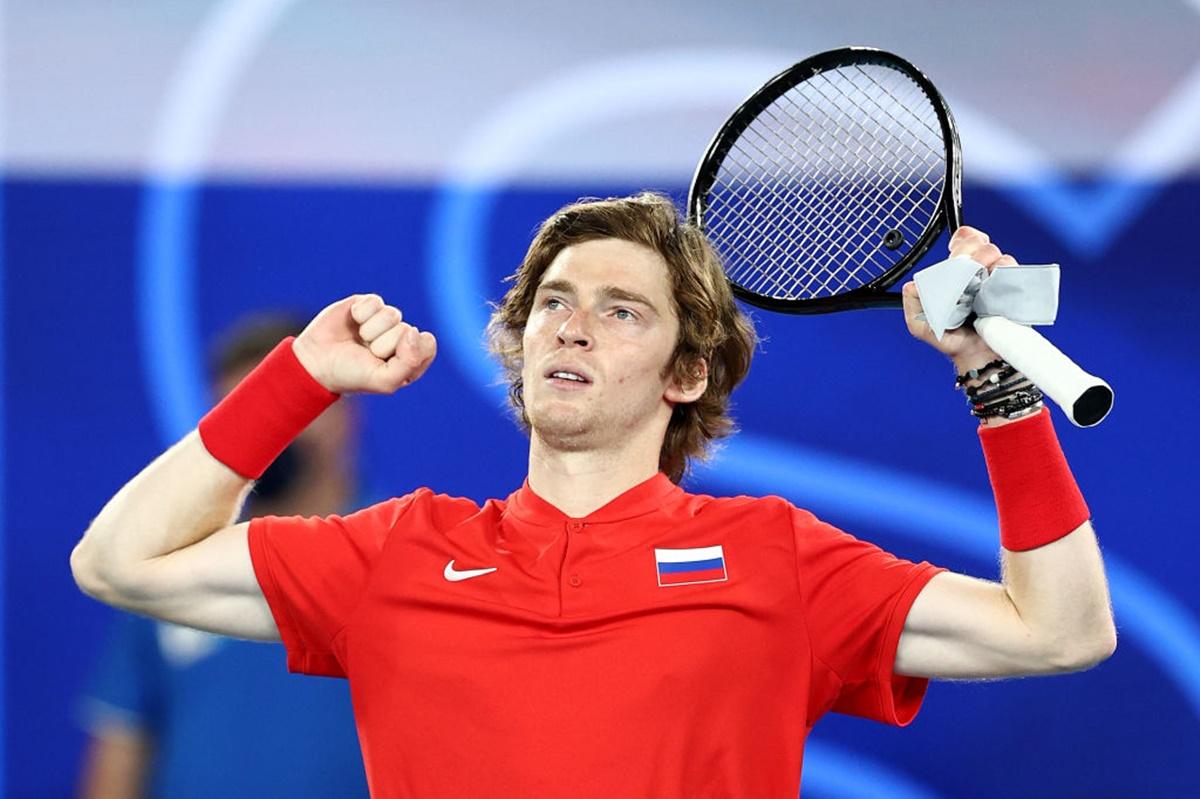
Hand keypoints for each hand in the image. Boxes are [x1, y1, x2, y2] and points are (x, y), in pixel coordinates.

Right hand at [291, 294, 436, 393]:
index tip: (387, 362)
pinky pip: (375, 301)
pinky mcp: (367, 305)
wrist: (315, 362)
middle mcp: (400, 338)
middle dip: (383, 344)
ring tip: (359, 340)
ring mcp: (384, 321)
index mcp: (409, 359)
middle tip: (366, 354)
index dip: (409, 352)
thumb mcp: (385, 380)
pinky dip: (361, 314)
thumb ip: (410, 361)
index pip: (427, 346)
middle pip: (407, 330)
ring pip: (392, 314)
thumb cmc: (351, 375)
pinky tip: (352, 323)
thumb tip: (413, 330)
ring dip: (371, 330)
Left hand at [901, 226, 1015, 369]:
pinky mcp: (1011, 286)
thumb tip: (912, 285)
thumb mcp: (920, 323)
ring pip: (994, 251)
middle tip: (966, 266)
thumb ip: (912, 302)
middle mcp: (976, 273)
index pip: (961, 243)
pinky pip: (1010, 267)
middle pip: (977, 243)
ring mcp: (994, 278)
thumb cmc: (949, 339)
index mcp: (955, 275)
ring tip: (978, 276)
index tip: (955, 250)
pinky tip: (992, 280)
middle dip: (969, 249)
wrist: (975, 356)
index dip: (961, 240)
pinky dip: (1002, 267)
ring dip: (984, 259)